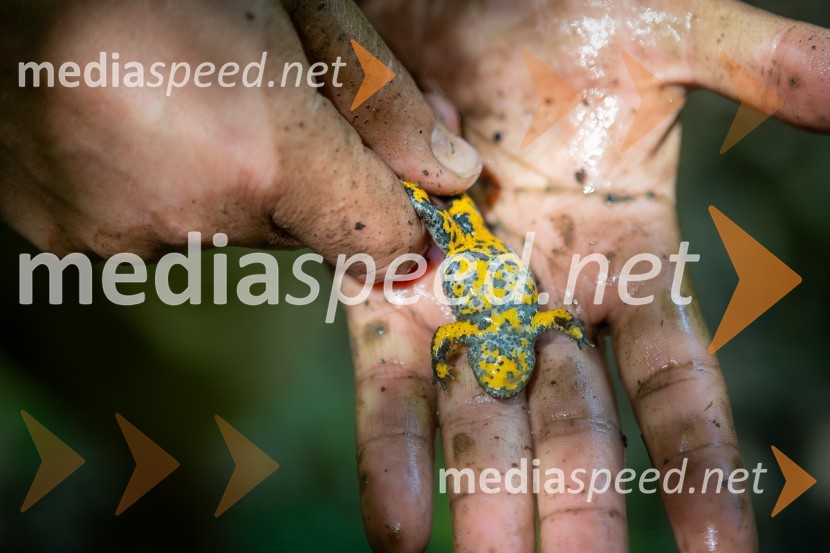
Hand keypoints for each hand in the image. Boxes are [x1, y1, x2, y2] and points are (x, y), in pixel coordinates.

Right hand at [0, 0, 480, 272]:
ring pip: (232, 235)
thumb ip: (383, 100)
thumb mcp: (296, 7)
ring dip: (231, 188)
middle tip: (262, 106)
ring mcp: (129, 235)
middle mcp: (200, 217)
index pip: (381, 241)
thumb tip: (449, 175)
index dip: (405, 226)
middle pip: (305, 232)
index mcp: (265, 154)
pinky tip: (136, 131)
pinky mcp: (73, 244)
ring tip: (184, 105)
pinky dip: (166, 195)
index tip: (410, 207)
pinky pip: (161, 235)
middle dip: (305, 183)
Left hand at [347, 0, 829, 550]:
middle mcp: (551, 296)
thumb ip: (761, 68)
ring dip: (485, 506)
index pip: (678, 385)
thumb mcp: (673, 36)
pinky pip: (392, 379)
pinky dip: (394, 450)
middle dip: (577, 513)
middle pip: (575, 427)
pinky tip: (396, 528)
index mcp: (630, 256)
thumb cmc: (563, 15)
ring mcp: (469, 296)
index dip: (702, 469)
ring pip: (484, 421)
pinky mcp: (392, 279)